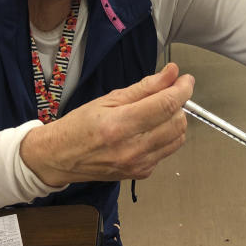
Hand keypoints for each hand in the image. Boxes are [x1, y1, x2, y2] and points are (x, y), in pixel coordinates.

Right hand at [19, 63, 193, 186]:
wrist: (60, 158)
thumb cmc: (80, 125)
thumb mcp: (109, 99)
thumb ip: (145, 87)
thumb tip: (172, 73)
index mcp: (120, 124)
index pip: (166, 105)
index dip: (182, 89)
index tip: (186, 80)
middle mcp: (132, 148)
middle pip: (177, 122)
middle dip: (178, 104)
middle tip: (168, 94)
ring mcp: (138, 164)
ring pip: (177, 138)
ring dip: (175, 120)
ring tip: (159, 112)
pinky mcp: (141, 173)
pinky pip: (166, 151)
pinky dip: (165, 137)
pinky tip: (149, 130)